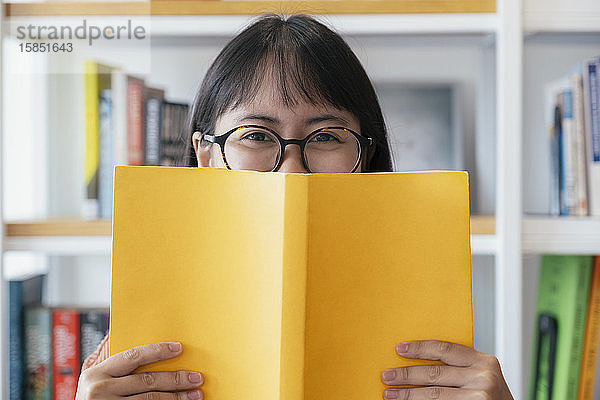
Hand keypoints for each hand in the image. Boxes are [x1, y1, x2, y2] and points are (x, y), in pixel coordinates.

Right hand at [76, 342, 203, 398]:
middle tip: (196, 377)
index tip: (178, 348)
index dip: (158, 351)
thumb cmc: (90, 397)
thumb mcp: (91, 376)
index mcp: (96, 374)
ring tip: (195, 394)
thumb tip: (118, 327)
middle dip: (176, 379)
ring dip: (178, 397)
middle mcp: (100, 391)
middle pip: (147, 381)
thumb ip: (106, 354)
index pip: (133, 357)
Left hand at [380, 340, 513, 398]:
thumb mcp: (481, 376)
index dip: (419, 348)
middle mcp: (484, 377)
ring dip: (408, 395)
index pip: (444, 349)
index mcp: (484, 361)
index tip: (399, 349)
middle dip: (406, 374)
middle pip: (434, 373)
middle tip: (387, 376)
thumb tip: (418, 360)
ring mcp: (480, 397)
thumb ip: (459, 367)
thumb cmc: (491, 397)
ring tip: (389, 394)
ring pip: (433, 395)